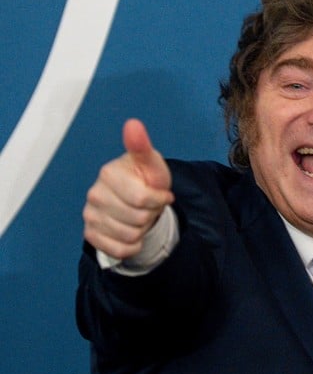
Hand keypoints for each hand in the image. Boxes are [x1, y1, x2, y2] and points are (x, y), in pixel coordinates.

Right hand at [82, 119, 173, 259]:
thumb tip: (133, 124)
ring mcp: (90, 215)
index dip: (159, 199)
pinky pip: (118, 250)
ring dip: (143, 230)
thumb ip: (142, 146)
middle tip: (149, 206)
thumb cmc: (146, 179)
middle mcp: (94, 194)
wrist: (139, 201)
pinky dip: (132, 246)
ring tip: (140, 216)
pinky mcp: (91, 234)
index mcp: (108, 173)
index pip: (143, 199)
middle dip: (151, 215)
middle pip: (137, 219)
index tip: (161, 194)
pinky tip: (133, 233)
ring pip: (130, 236)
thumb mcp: (152, 164)